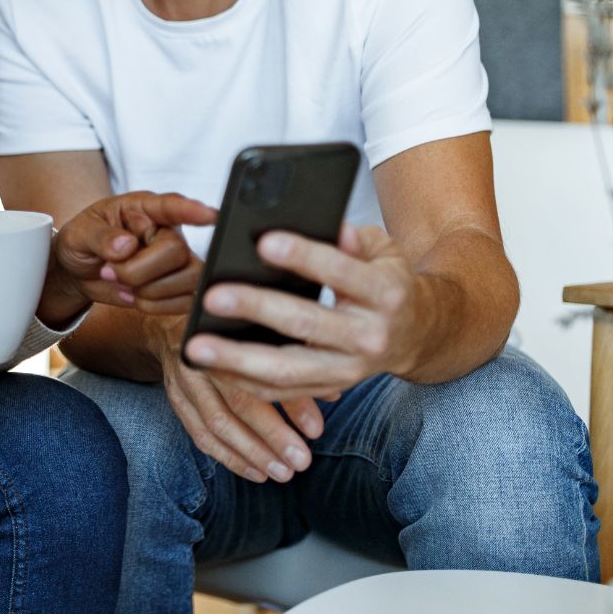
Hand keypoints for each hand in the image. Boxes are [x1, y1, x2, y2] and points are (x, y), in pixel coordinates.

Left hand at [40, 191, 217, 322]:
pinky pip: (187, 300)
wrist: (79, 271)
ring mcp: (177, 259)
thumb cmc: (82, 242)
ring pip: (189, 278)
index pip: (171, 205)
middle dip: (138, 271)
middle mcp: (166, 230)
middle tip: (110, 271)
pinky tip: (136, 298)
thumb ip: (100, 237)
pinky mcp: (180, 285)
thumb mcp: (79, 233)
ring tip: (124, 286)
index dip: (192, 211)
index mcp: (143, 208)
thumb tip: (126, 245)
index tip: (211, 215)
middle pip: (176, 251)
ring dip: (150, 291)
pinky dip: (158, 306)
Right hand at [148, 314, 324, 483]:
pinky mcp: (175, 398)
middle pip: (238, 403)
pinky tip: (254, 471)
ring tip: (280, 473)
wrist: (177, 321)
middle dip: (272, 438)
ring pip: (216, 424)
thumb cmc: (231, 326)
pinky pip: (200, 435)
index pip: (261, 373)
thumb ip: (296, 363)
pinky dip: (228, 456)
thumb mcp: (263, 333)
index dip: (290, 405)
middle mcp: (201, 355)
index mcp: (226, 333)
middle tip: (301, 462)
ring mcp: (183, 378)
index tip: (316, 432)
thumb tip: (333, 395)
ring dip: (251, 454)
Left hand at [182, 222, 423, 400]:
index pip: (339, 272)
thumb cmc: (387, 281)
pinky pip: (281, 391)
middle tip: (213, 296)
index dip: (302, 257)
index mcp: (384, 293)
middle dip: (255, 310)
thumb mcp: (382, 249)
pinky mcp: (330, 388)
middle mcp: (369, 336)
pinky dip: (242, 383)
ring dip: (236, 361)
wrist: (418, 334)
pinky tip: (209, 367)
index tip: (263, 242)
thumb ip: (351, 238)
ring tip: (194, 347)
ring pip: (288, 371)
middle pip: (306, 325)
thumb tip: (324, 222)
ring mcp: (349, 369)